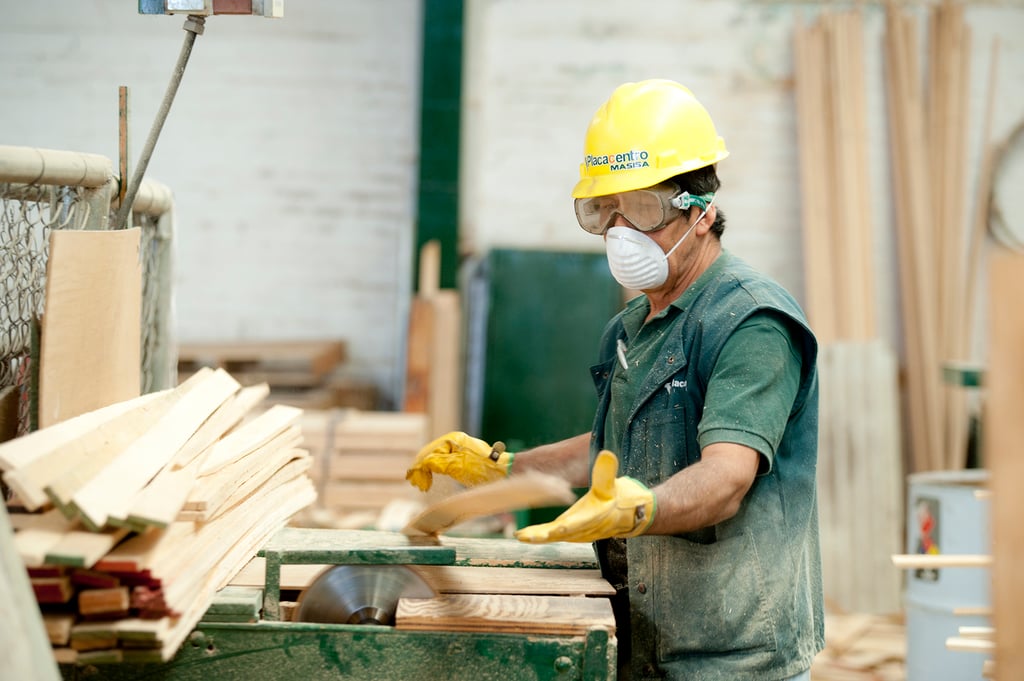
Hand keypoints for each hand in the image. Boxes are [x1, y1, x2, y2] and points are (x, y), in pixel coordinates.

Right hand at [405, 431, 512, 491]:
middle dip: (420, 470)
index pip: (428, 452)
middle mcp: (452, 440)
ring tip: (422, 486)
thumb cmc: (482, 469)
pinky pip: (440, 461)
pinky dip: (433, 471)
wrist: (502, 471)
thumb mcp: (457, 466)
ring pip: (433, 458)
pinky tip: (430, 481)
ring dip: (425, 472)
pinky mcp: (459, 456)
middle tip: (417, 485)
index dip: (419, 468)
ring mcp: (456, 447)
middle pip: (428, 454)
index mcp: (452, 439)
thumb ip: (438, 462)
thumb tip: (422, 463)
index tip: (415, 483)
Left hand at [515, 450, 653, 542]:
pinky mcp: (573, 532)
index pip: (576, 522)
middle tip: (523, 536)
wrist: (629, 515)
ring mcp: (578, 533)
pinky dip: (542, 535)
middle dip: (541, 536)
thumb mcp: (612, 485)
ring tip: (521, 535)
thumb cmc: (620, 498)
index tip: (551, 530)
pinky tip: (527, 534)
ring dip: (538, 536)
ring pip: (555, 536)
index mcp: (591, 517)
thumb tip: (606, 454)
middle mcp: (583, 528)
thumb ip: (606, 472)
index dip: (563, 527)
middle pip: (559, 534)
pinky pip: (555, 535)